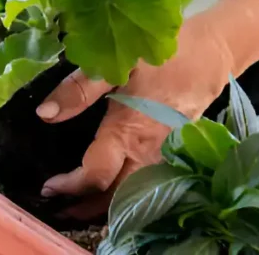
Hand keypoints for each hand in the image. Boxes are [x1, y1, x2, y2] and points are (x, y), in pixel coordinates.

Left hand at [38, 15, 235, 202]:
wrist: (214, 50)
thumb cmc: (164, 54)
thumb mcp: (117, 64)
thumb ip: (80, 90)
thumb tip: (45, 113)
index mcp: (128, 133)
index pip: (95, 175)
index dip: (69, 186)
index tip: (48, 187)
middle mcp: (148, 153)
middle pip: (116, 197)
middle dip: (88, 208)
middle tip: (60, 209)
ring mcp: (166, 155)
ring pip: (134, 192)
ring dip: (108, 202)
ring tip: (82, 203)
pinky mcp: (176, 151)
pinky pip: (150, 181)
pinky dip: (130, 191)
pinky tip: (116, 185)